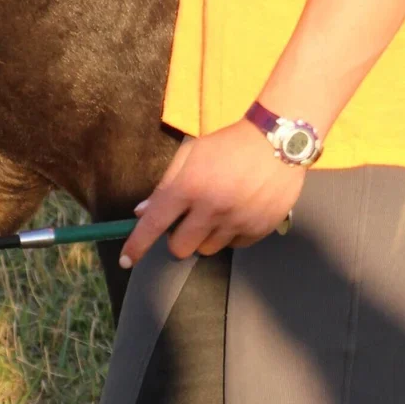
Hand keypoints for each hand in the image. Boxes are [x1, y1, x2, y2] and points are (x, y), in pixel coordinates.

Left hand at [120, 123, 306, 265]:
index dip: (137, 245)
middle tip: (186, 221)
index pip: (154, 224)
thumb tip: (142, 212)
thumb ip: (166, 185)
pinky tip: (237, 213)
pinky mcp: (259, 230)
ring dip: (204, 237)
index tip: (126, 261)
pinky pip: (234, 246)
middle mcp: (211, 209)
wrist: (278, 142)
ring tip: (216, 213)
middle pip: (180, 248)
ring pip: (207, 250)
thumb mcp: (191, 153)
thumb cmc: (228, 144)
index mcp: (189, 187)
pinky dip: (230, 235)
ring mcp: (237, 222)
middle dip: (177, 238)